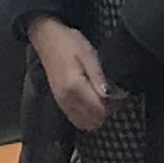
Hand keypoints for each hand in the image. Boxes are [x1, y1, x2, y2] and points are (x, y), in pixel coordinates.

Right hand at [25, 17, 109, 131]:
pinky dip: (86, 114)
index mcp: (74, 87)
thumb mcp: (89, 54)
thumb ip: (98, 76)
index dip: (111, 106)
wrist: (46, 39)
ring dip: (95, 114)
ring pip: (84, 123)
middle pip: (92, 122)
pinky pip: (76, 119)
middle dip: (104, 112)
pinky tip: (90, 99)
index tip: (116, 93)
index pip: (99, 112)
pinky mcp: (59, 103)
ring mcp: (61, 103)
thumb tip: (109, 95)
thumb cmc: (69, 43)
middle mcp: (66, 100)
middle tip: (110, 95)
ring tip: (100, 97)